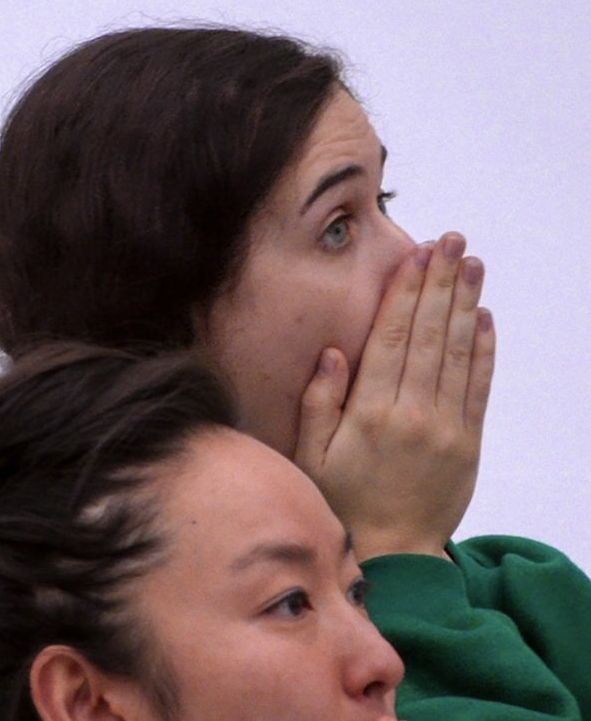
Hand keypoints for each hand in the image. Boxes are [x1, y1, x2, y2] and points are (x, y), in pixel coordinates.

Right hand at [295, 232, 494, 559]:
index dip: (404, 293)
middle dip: (439, 283)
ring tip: (470, 264)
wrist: (394, 551)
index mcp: (370, 413)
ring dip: (464, 304)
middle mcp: (412, 414)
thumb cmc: (341, 499)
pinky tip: (483, 317)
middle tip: (450, 242)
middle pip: (427, 335)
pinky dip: (482, 349)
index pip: (390, 338)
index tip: (415, 255)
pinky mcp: (468, 441)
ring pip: (456, 353)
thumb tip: (335, 353)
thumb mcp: (309, 455)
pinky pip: (478, 386)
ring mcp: (446, 427)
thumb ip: (319, 403)